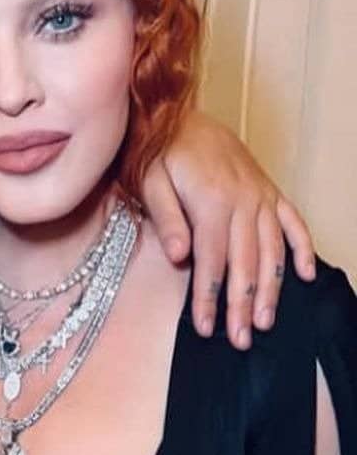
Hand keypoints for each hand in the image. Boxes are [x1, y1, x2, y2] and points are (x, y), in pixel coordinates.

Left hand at [142, 111, 314, 347]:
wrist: (174, 114)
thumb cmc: (156, 151)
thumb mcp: (150, 182)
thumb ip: (167, 219)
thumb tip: (180, 257)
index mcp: (212, 202)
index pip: (213, 262)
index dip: (210, 298)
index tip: (207, 328)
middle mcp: (243, 201)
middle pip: (245, 263)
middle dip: (243, 304)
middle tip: (240, 339)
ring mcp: (260, 196)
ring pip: (271, 250)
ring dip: (271, 288)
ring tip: (266, 321)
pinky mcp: (268, 190)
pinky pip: (292, 221)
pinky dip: (300, 248)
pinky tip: (304, 275)